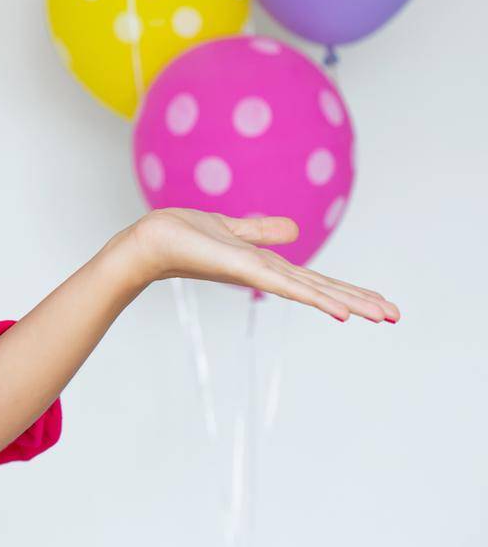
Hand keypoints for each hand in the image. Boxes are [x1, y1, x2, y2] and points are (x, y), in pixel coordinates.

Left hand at [122, 209, 399, 323]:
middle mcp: (265, 273)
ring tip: (383, 316)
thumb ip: (261, 232)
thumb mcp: (231, 229)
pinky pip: (285, 284)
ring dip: (349, 302)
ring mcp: (256, 274)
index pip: (315, 280)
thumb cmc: (182, 236)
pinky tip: (340, 311)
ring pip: (311, 290)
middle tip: (398, 317)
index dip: (347, 291)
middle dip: (361, 301)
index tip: (381, 304)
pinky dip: (314, 298)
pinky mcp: (243, 269)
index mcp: (266, 265)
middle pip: (321, 289)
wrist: (149, 241)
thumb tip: (295, 229)